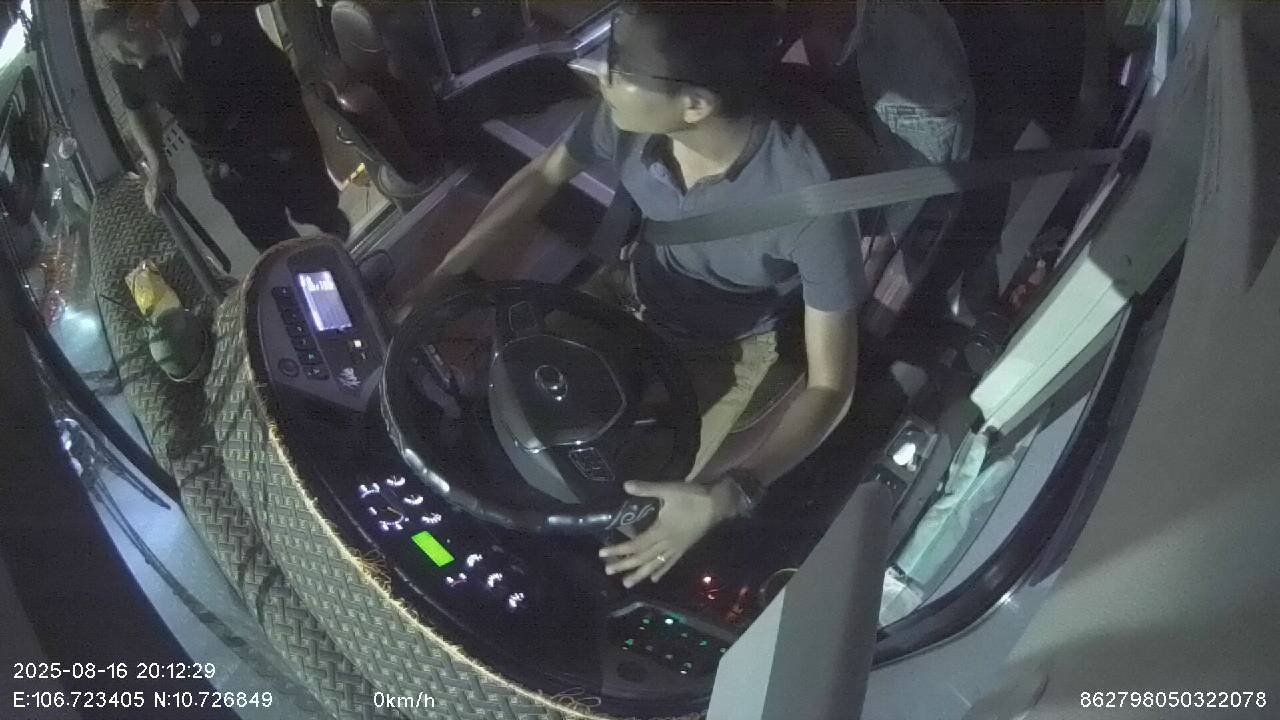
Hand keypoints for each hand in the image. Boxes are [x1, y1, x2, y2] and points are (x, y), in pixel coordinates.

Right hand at [143, 162, 174, 214]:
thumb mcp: (173, 182)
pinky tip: (150, 203)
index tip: (157, 215)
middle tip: (157, 215)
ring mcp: (148, 187)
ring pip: (147, 199)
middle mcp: (151, 189)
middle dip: (152, 209)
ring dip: (150, 205)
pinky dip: (148, 201)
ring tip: (154, 211)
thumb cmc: (167, 172)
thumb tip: (174, 202)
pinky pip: (146, 196)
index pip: (155, 201)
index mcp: (157, 188)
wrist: (158, 164)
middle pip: (150, 202)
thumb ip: (173, 192)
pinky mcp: (147, 186)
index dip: (156, 209)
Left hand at [599, 480, 732, 587]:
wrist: (717, 505)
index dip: (618, 550)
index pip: (635, 544)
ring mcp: (675, 548)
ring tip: (626, 583)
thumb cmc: (692, 497)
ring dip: (639, 574)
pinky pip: (669, 563)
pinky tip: (653, 579)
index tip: (602, 553)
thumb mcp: (669, 490)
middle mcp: (666, 544)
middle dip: (624, 565)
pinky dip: (660, 571)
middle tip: (608, 571)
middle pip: (642, 558)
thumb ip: (647, 489)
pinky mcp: (683, 549)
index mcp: (660, 531)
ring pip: (654, 565)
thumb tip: (625, 485)